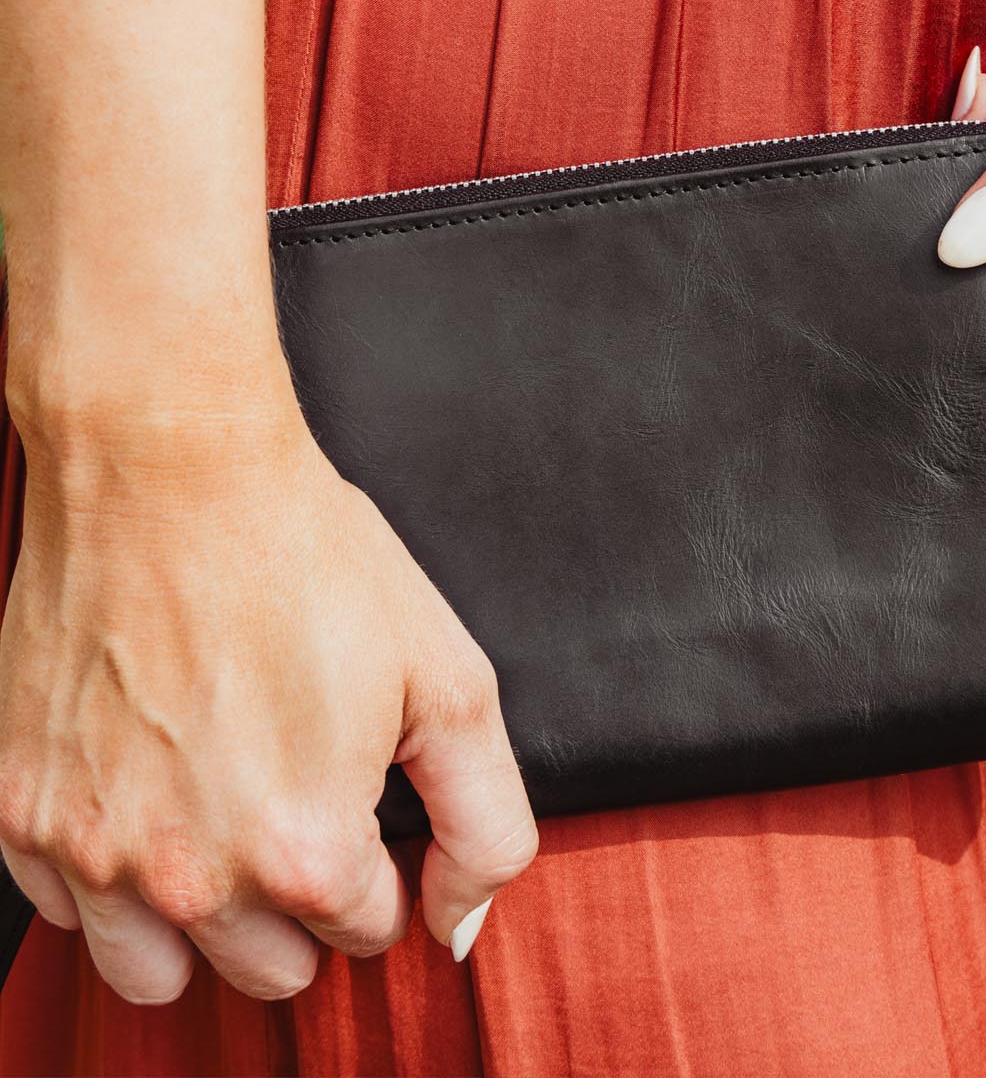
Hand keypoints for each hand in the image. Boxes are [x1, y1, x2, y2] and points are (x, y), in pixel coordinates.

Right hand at [0, 395, 536, 1003]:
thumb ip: (484, 824)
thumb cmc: (303, 555)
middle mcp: (189, 874)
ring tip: (225, 823)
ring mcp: (94, 847)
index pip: (367, 930)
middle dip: (301, 900)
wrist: (170, 467)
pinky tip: (148, 797)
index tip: (362, 795)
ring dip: (203, 921)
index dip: (381, 864)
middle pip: (269, 966)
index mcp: (303, 852)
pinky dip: (109, 877)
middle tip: (301, 800)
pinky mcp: (23, 807)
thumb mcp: (450, 679)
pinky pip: (65, 910)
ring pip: (157, 972)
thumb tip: (461, 921)